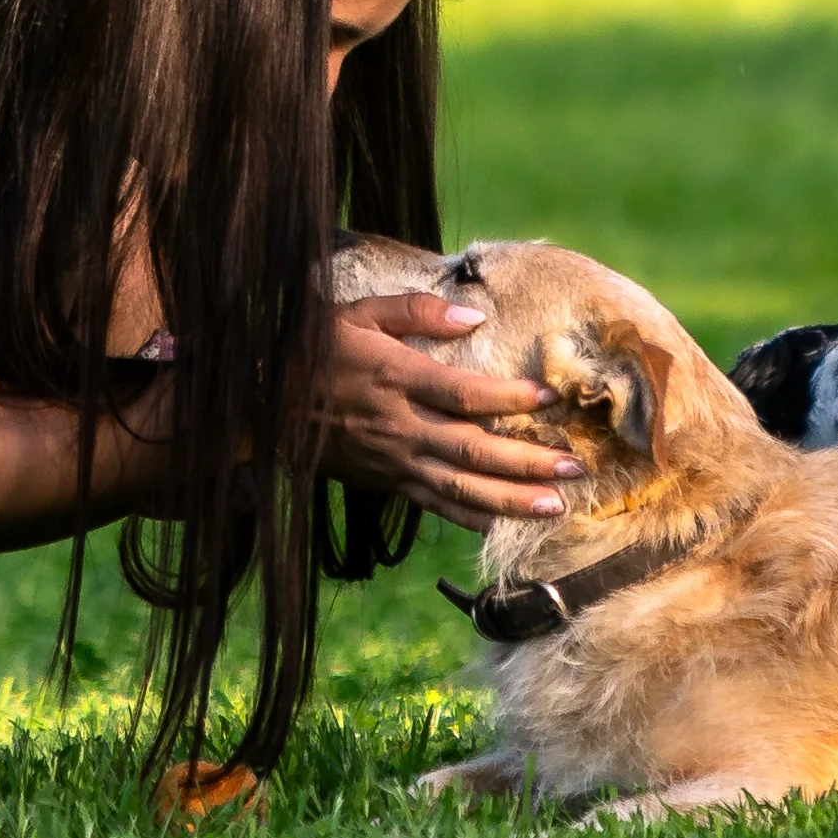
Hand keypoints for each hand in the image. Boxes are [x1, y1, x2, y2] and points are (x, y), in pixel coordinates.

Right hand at [318, 293, 574, 523]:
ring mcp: (394, 460)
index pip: (463, 395)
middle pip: (473, 452)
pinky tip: (505, 526)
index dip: (509, 399)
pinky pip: (434, 506)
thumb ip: (416, 311)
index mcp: (395, 378)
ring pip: (460, 489)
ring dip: (511, 501)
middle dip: (527, 464)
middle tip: (575, 467)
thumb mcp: (359, 312)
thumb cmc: (315, 348)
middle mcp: (399, 426)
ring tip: (557, 507)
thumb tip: (473, 316)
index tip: (549, 397)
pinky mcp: (387, 481)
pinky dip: (471, 518)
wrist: (262, 404)